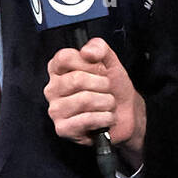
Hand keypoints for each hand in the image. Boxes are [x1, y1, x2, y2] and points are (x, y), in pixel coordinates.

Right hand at [46, 37, 145, 162]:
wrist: (125, 114)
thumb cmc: (113, 88)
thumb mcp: (110, 62)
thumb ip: (99, 48)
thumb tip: (87, 51)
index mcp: (58, 70)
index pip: (64, 57)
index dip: (89, 63)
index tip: (99, 70)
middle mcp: (52, 88)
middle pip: (77, 79)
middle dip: (102, 84)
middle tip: (107, 90)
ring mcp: (55, 110)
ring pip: (84, 99)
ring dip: (106, 102)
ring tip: (108, 104)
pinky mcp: (62, 129)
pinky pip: (87, 119)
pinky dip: (104, 118)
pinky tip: (106, 118)